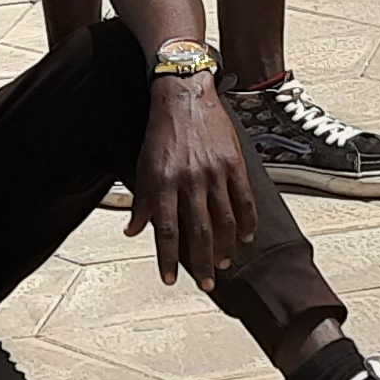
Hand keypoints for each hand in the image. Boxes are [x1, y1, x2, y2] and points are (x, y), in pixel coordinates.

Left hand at [124, 77, 257, 288]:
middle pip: (198, 232)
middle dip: (201, 262)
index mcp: (163, 182)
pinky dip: (247, 222)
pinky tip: (246, 237)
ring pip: (224, 220)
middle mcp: (189, 180)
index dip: (168, 258)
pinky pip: (244, 199)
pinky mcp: (234, 163)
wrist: (184, 95)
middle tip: (207, 284)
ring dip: (225, 247)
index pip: (165, 230)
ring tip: (223, 264)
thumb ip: (141, 201)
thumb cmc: (161, 132)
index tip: (170, 279)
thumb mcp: (142, 165)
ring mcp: (214, 172)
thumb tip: (132, 231)